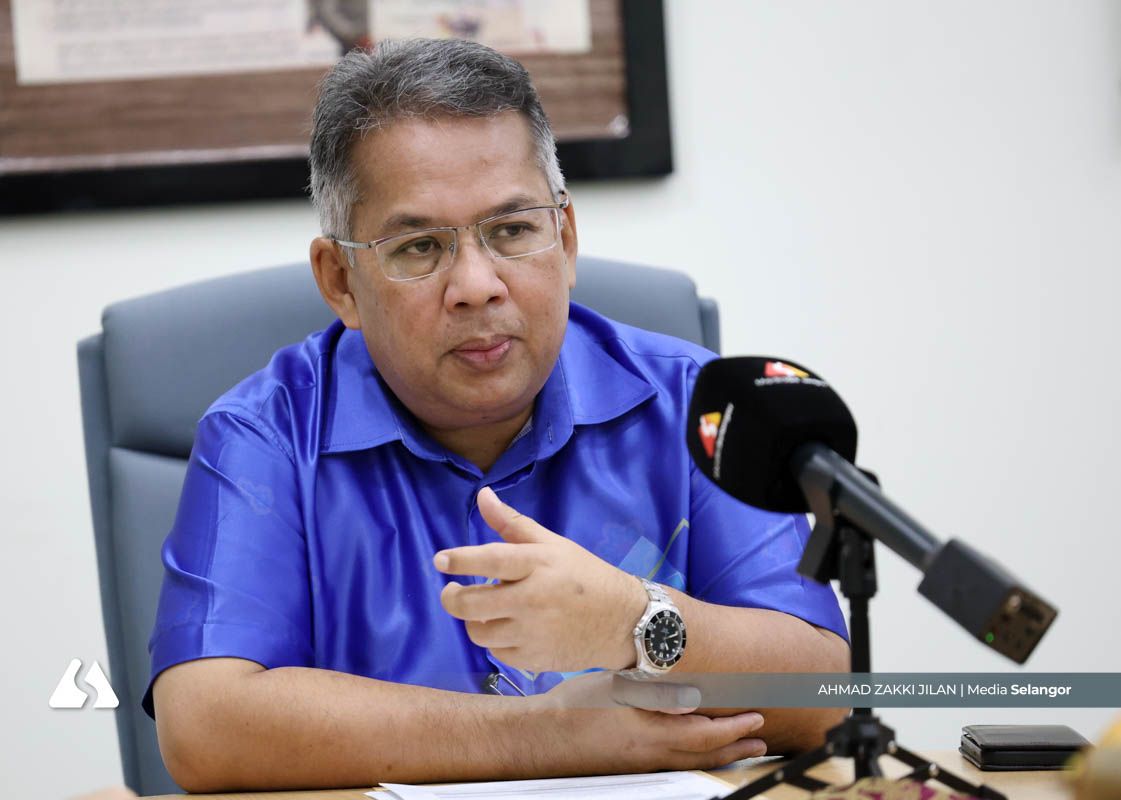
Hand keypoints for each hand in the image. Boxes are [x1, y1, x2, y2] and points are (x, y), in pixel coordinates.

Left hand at [435, 487, 646, 671]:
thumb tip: (483, 495)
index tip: (440, 560)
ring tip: (487, 609)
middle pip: (472, 604)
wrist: (623, 621)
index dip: (460, 560)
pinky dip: (495, 640)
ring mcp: (532, 633)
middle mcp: (532, 599)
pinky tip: (508, 628)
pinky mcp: (534, 660)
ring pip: (478, 631)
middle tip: (453, 590)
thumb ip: (513, 523)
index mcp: (538, 564)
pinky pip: (496, 652)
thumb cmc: (584, 576)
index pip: (490, 560)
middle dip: (452, 597)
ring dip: (475, 620)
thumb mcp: (553, 544)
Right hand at [527, 673, 766, 773]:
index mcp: (650, 735)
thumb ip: (656, 693)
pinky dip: (694, 759)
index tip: (756, 719)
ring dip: (719, 757)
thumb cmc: (575, 707)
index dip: (734, 729)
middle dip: (735, 749)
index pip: (704, 735)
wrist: (541, 738)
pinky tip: (694, 752)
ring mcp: (640, 767)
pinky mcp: (629, 769)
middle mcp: (650, 758)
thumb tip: (694, 699)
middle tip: (761, 743)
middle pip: (703, 756)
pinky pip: (673, 766)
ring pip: (690, 764)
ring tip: (740, 753)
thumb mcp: (617, 689)